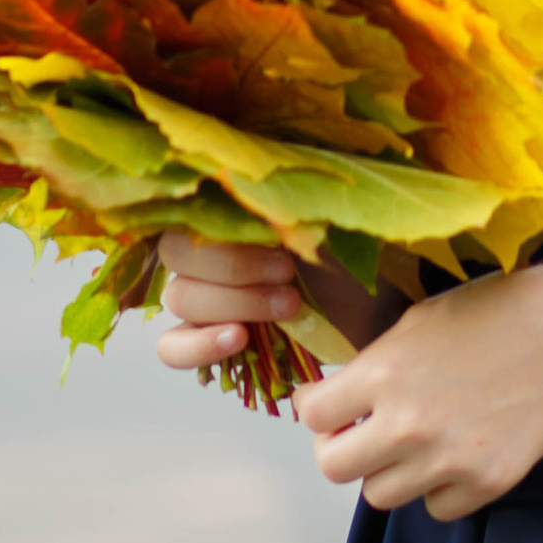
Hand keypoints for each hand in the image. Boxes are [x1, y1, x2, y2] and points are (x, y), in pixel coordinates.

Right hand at [153, 230, 396, 378]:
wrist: (370, 305)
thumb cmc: (345, 255)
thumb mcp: (323, 223)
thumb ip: (288, 207)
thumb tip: (266, 195)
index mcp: (224, 213)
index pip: (188, 212)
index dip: (227, 233)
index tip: (281, 244)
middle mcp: (204, 252)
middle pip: (179, 255)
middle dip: (234, 269)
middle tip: (288, 277)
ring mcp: (202, 297)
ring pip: (179, 297)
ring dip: (233, 304)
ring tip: (288, 308)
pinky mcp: (207, 339)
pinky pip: (172, 347)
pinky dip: (197, 346)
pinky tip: (236, 339)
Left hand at [293, 264, 542, 519]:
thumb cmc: (498, 310)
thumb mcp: (421, 320)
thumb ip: (377, 363)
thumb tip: (340, 395)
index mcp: (385, 372)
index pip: (311, 417)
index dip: (317, 408)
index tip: (329, 404)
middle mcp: (408, 424)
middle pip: (333, 468)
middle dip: (341, 448)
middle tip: (361, 431)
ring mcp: (448, 460)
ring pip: (380, 496)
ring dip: (388, 470)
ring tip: (414, 442)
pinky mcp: (487, 483)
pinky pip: (436, 508)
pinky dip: (438, 488)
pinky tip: (455, 454)